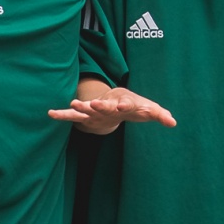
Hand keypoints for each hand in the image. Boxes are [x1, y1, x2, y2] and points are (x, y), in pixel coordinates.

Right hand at [50, 86, 177, 134]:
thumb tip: (173, 122)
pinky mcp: (87, 115)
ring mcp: (96, 111)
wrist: (118, 100)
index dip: (125, 105)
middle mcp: (109, 106)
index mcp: (124, 103)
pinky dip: (63, 115)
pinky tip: (51, 113)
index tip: (123, 106)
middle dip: (101, 105)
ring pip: (87, 110)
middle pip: (105, 106)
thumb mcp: (148, 110)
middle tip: (96, 104)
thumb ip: (159, 114)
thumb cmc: (135, 106)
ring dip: (81, 108)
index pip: (126, 104)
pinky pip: (73, 117)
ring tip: (74, 104)